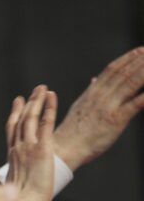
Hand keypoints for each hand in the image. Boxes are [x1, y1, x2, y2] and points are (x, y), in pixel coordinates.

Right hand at [5, 85, 57, 200]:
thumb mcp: (12, 190)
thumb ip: (12, 182)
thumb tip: (7, 186)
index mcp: (11, 157)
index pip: (11, 130)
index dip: (14, 115)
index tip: (17, 102)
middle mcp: (17, 149)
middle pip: (20, 120)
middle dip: (27, 104)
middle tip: (35, 91)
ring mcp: (29, 147)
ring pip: (31, 118)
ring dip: (37, 101)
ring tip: (43, 88)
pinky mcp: (43, 149)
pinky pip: (46, 123)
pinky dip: (49, 108)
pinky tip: (53, 97)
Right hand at [54, 47, 143, 171]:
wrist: (64, 149)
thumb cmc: (72, 133)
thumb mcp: (79, 107)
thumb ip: (90, 92)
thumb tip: (94, 79)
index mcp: (91, 93)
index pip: (111, 70)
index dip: (126, 59)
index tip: (138, 51)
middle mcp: (100, 97)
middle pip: (122, 73)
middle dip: (138, 61)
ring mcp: (108, 107)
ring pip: (130, 84)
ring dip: (143, 71)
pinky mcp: (115, 120)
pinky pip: (135, 104)